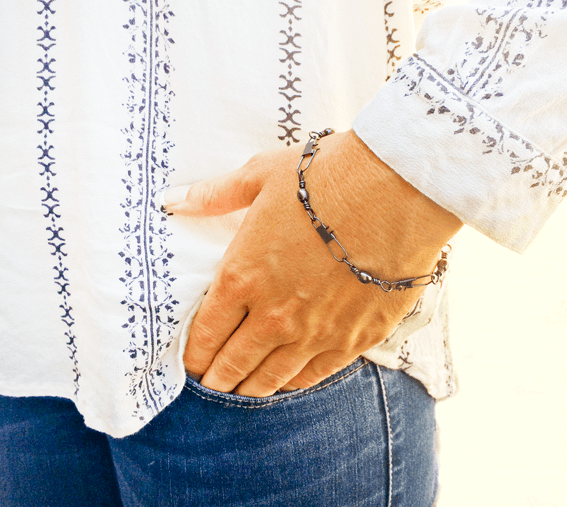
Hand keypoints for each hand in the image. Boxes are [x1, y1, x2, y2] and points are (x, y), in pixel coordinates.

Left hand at [170, 130, 461, 395]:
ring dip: (250, 388)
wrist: (393, 191)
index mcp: (241, 278)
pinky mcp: (353, 339)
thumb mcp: (259, 176)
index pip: (204, 333)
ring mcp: (314, 333)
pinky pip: (313, 376)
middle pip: (232, 365)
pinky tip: (287, 381)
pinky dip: (293, 383)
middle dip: (216, 378)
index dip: (193, 354)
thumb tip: (174, 199)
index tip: (190, 362)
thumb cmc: (323, 178)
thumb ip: (215, 194)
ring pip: (271, 379)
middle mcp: (272, 315)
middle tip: (211, 383)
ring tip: (242, 390)